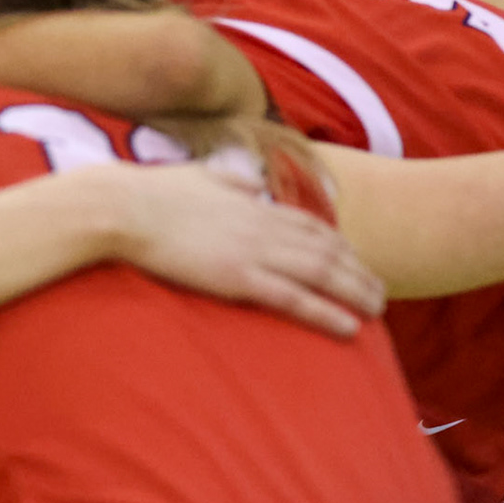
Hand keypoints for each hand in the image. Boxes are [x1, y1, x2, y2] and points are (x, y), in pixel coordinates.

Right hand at [108, 161, 384, 338]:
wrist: (122, 208)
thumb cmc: (151, 193)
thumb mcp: (199, 175)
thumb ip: (230, 180)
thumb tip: (249, 182)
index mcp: (252, 203)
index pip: (311, 225)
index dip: (340, 245)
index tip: (357, 260)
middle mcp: (261, 225)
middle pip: (327, 249)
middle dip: (359, 271)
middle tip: (381, 292)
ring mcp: (252, 251)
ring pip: (321, 273)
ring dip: (355, 292)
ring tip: (377, 310)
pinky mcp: (237, 277)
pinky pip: (294, 299)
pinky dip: (326, 313)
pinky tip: (349, 328)